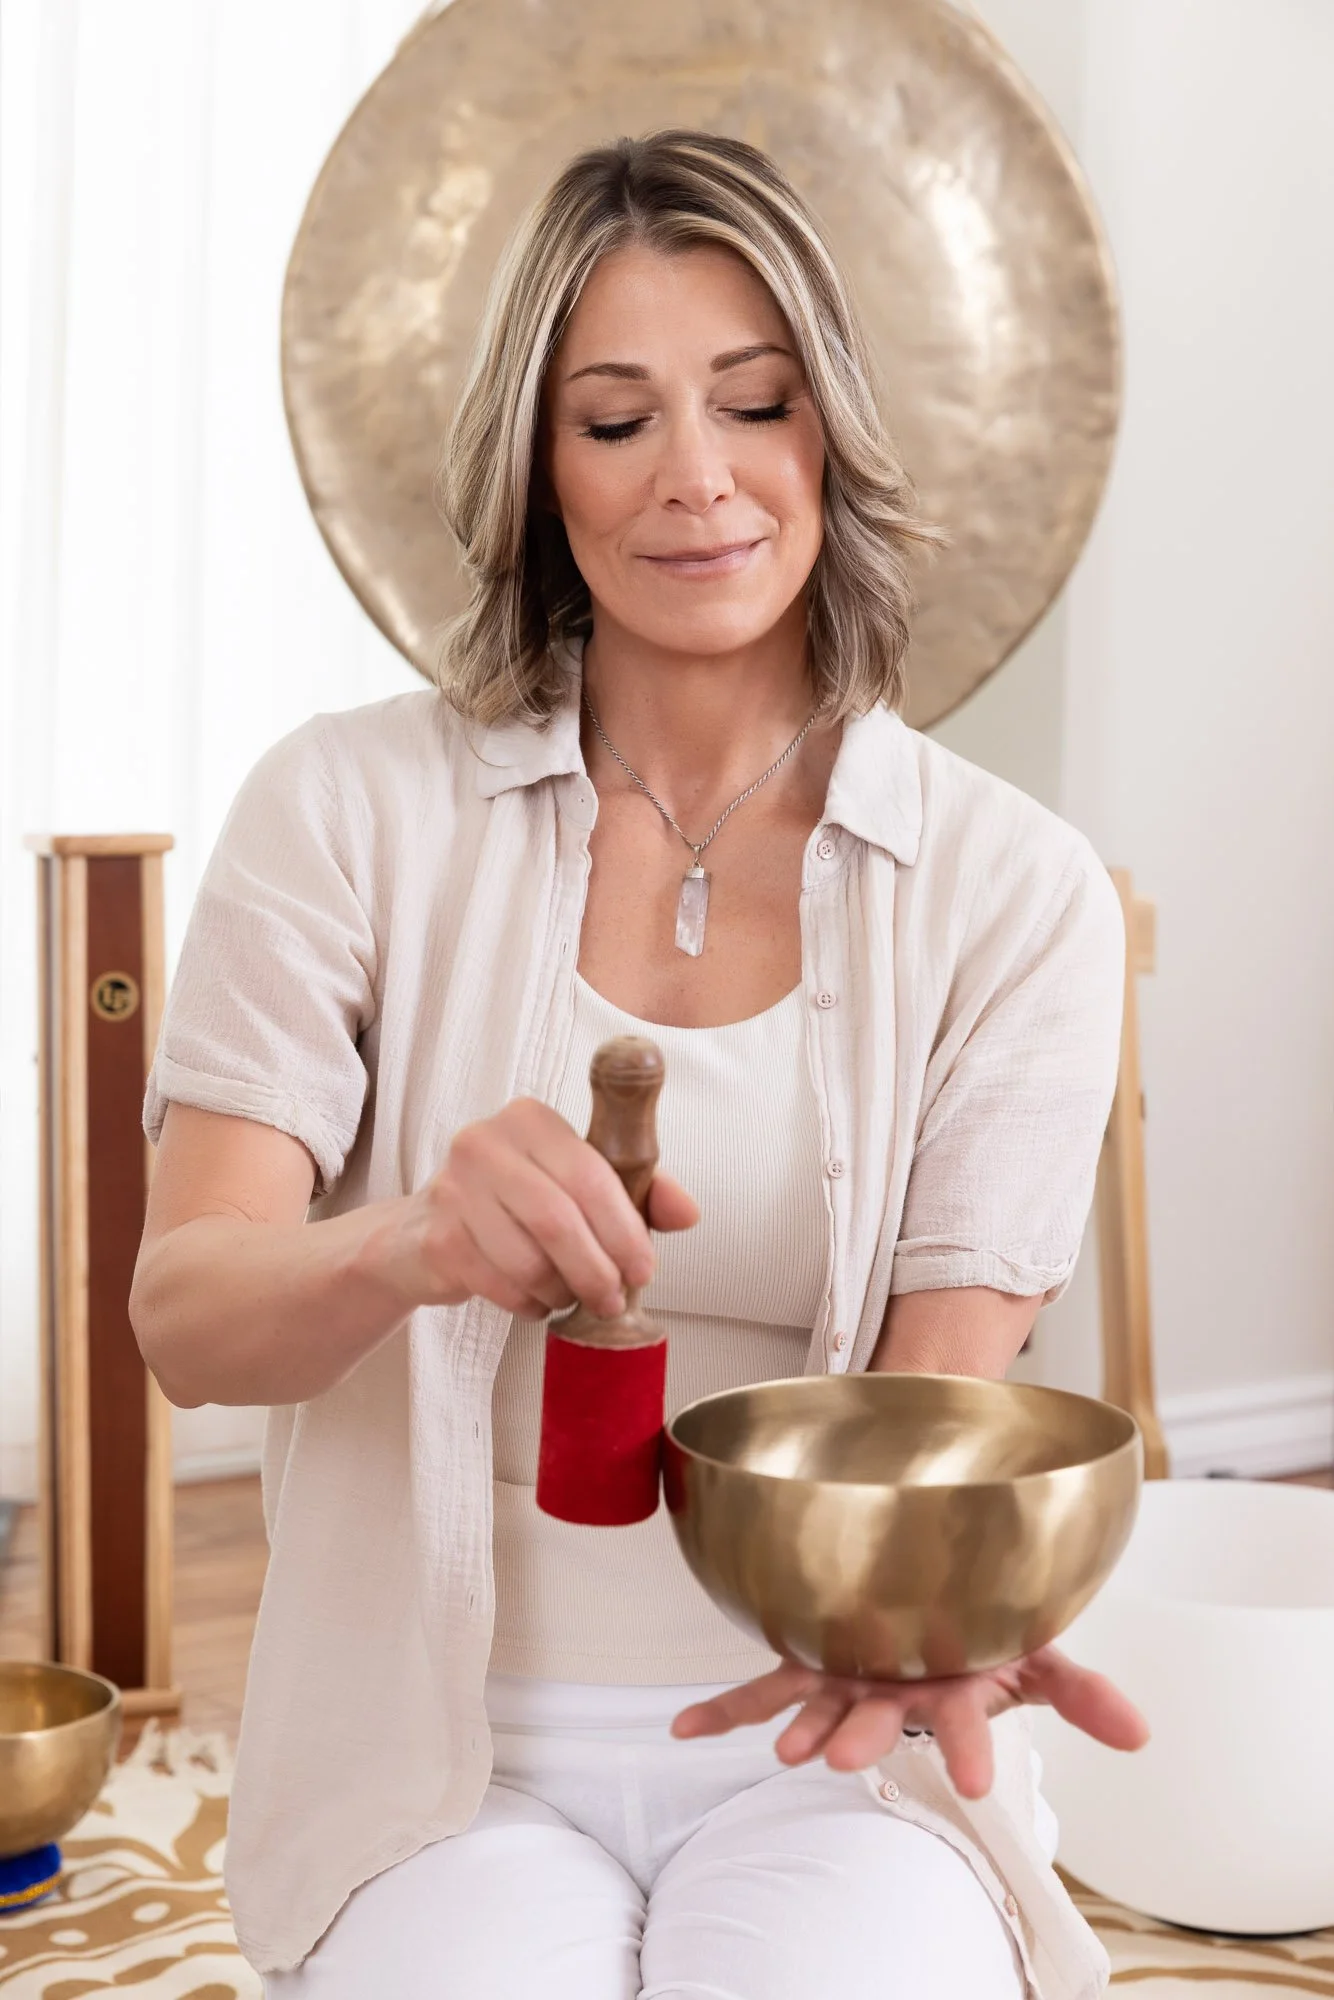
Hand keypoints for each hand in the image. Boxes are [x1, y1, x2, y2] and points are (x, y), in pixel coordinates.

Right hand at [386, 1097, 697, 1319]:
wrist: (423, 1233)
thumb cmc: (514, 1205)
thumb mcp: (577, 1186)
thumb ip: (637, 1192)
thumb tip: (688, 1212)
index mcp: (530, 1120)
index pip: (591, 1175)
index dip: (625, 1230)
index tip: (643, 1268)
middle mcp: (485, 1143)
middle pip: (559, 1220)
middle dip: (597, 1271)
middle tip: (612, 1299)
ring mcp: (453, 1189)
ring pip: (528, 1260)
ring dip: (561, 1291)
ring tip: (568, 1294)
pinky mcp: (437, 1238)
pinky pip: (500, 1285)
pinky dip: (528, 1303)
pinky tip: (533, 1298)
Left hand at [670, 1648, 1148, 1799]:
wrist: (937, 1582)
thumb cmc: (988, 1626)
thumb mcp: (1039, 1651)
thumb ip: (1084, 1692)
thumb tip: (1142, 1734)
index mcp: (954, 1689)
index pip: (967, 1725)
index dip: (967, 1750)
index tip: (971, 1782)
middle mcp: (897, 1691)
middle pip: (882, 1717)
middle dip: (865, 1738)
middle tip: (846, 1759)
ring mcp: (850, 1678)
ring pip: (821, 1705)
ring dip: (805, 1726)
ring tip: (790, 1749)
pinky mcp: (810, 1660)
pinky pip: (762, 1685)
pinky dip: (720, 1709)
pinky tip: (681, 1728)